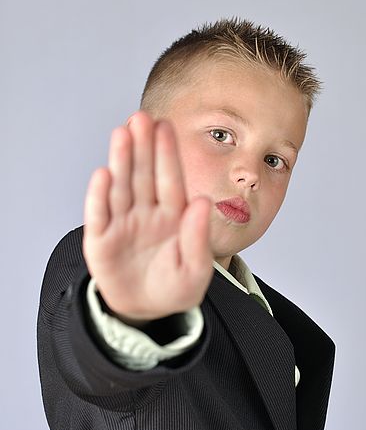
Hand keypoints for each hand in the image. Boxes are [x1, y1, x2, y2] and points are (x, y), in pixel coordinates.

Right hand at [82, 111, 212, 323]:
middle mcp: (146, 214)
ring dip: (122, 162)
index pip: (170, 180)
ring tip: (122, 134)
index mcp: (173, 217)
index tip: (166, 126)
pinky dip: (100, 197)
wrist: (146, 312)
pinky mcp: (101, 241)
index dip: (167, 154)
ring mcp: (123, 225)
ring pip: (121, 188)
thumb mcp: (196, 271)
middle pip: (144, 176)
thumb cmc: (174, 288)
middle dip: (143, 147)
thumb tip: (201, 201)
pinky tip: (103, 174)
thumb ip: (198, 238)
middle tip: (141, 117)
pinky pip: (100, 216)